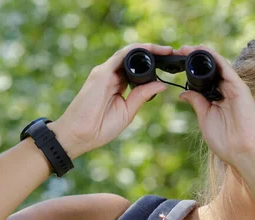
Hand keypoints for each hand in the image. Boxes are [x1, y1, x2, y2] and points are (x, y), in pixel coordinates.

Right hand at [49, 43, 172, 158]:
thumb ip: (143, 95)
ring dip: (148, 49)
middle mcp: (111, 75)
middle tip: (173, 53)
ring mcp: (105, 72)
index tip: (171, 66)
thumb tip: (162, 85)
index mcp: (117, 85)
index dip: (153, 65)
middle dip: (154, 54)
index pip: (137, 70)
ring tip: (167, 49)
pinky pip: (121, 56)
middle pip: (134, 59)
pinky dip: (137, 51)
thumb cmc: (101, 127)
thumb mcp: (128, 110)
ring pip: (129, 53)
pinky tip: (152, 50)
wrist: (80, 134)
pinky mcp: (102, 73)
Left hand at [177, 45, 254, 171]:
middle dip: (195, 60)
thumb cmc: (226, 141)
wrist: (243, 151)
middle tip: (178, 51)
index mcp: (218, 101)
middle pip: (211, 71)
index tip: (176, 65)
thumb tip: (183, 92)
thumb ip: (197, 103)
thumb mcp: (205, 119)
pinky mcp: (240, 88)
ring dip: (203, 55)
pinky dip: (214, 57)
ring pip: (218, 66)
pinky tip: (202, 49)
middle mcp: (227, 93)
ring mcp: (234, 89)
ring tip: (186, 48)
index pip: (204, 81)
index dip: (191, 72)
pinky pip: (226, 68)